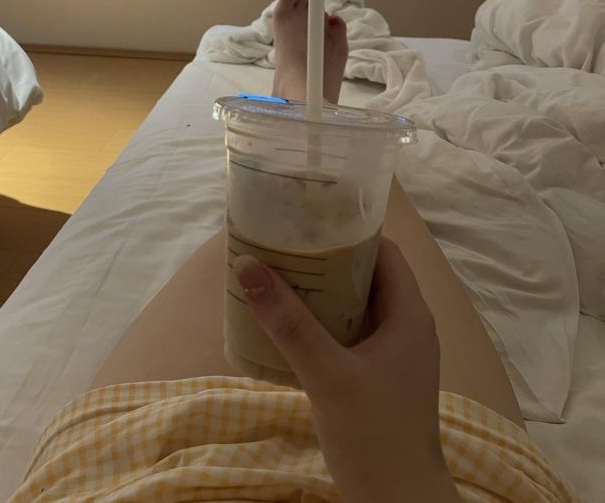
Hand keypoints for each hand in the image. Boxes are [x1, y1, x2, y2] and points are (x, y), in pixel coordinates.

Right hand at [234, 237, 459, 502]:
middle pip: (367, 277)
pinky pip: (350, 335)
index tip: (308, 223)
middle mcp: (407, 327)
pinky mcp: (379, 377)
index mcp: (409, 315)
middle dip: (326, 262)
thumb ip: (288, 322)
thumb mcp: (327, 374)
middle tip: (283, 249)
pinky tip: (289, 328)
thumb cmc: (374, 434)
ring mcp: (394, 355)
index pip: (384, 252)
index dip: (349, 233)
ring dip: (321, 295)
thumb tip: (247, 266)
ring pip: (356, 307)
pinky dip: (324, 325)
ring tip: (279, 280)